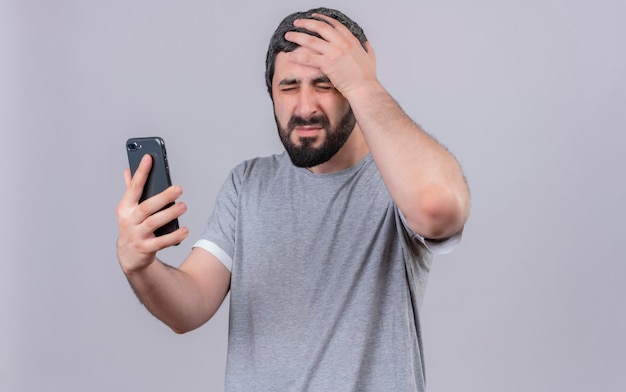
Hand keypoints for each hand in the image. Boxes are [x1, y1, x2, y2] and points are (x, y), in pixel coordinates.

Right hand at [116, 154, 188, 274]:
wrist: (129, 256)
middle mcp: (129, 220)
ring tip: (184, 206)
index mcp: (125, 207)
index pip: (133, 187)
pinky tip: (185, 230)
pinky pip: (161, 242)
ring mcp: (136, 235)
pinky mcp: (145, 248)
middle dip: (163, 197)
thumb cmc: (132, 226)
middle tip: (179, 188)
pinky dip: (174, 236)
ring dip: (170, 214)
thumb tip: (127, 169)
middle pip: (147, 206)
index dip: (141, 172)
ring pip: (154, 223)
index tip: (149, 157)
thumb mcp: (128, 209)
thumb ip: (130, 190)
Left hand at [284, 14, 376, 97]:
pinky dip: (297, 56)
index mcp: (352, 41)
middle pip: (321, 27)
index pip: (335, 25)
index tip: (314, 17)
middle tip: (297, 22)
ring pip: (312, 40)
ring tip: (288, 36)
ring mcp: (335, 53)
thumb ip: (368, 49)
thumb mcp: (371, 59)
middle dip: (306, 23)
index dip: (323, 19)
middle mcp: (343, 44)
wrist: (365, 90)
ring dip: (298, 36)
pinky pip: (308, 58)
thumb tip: (366, 43)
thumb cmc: (368, 79)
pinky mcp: (328, 64)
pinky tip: (289, 56)